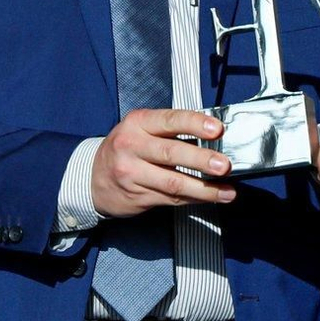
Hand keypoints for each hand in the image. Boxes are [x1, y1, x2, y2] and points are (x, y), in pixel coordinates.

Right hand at [91, 109, 234, 216]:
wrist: (93, 178)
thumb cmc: (127, 148)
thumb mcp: (141, 129)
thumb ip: (171, 131)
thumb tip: (213, 138)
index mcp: (137, 123)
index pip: (170, 121)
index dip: (195, 124)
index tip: (217, 130)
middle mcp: (132, 147)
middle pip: (171, 153)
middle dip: (201, 160)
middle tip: (224, 165)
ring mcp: (132, 174)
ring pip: (174, 182)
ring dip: (205, 189)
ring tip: (226, 192)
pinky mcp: (137, 196)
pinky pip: (172, 199)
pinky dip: (195, 199)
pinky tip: (212, 198)